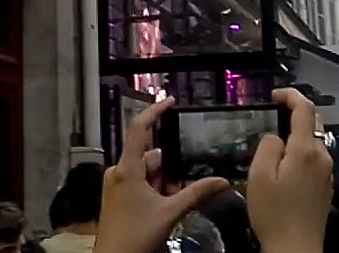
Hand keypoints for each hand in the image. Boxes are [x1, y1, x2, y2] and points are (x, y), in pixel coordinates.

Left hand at [94, 98, 227, 252]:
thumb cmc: (135, 236)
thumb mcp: (170, 213)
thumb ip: (196, 194)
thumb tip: (222, 181)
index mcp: (127, 168)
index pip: (139, 128)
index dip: (154, 111)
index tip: (170, 101)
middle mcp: (118, 172)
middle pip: (151, 156)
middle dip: (170, 170)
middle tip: (182, 190)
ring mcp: (116, 186)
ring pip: (147, 173)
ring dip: (163, 184)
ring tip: (174, 204)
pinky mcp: (117, 198)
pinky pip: (140, 185)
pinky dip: (155, 192)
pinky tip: (165, 208)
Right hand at [246, 89, 331, 252]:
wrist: (296, 248)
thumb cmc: (274, 213)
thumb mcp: (259, 175)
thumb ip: (267, 146)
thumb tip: (276, 136)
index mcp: (305, 150)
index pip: (305, 108)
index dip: (290, 95)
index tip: (274, 95)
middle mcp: (322, 157)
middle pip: (313, 122)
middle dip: (294, 114)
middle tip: (272, 117)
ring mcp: (327, 172)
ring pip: (313, 142)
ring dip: (296, 137)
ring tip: (273, 148)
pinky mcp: (325, 186)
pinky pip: (314, 160)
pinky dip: (300, 154)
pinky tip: (285, 170)